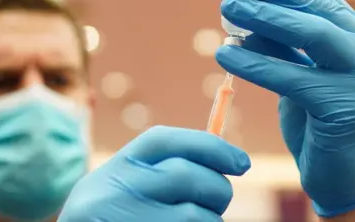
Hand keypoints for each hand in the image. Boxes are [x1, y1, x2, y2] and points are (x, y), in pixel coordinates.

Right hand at [57, 126, 250, 221]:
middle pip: (188, 176)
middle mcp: (116, 190)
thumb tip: (226, 159)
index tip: (241, 162)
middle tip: (219, 201)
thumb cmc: (113, 218)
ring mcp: (127, 220)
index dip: (210, 147)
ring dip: (210, 221)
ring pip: (199, 217)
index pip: (165, 140)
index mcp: (115, 167)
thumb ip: (161, 170)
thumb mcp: (123, 188)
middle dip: (217, 189)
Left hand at [215, 0, 354, 217]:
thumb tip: (244, 19)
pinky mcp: (348, 107)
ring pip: (311, 34)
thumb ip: (281, 48)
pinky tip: (224, 54)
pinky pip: (293, 77)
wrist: (346, 180)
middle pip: (316, 7)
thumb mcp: (300, 78)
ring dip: (263, 16)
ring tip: (225, 7)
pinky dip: (255, 64)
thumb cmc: (320, 126)